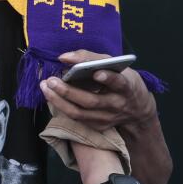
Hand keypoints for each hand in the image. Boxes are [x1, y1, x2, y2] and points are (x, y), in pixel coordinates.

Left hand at [41, 50, 156, 129]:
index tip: (96, 72)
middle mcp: (118, 104)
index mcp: (126, 86)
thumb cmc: (122, 80)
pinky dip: (61, 106)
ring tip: (45, 86)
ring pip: (79, 113)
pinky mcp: (98, 126)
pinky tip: (51, 95)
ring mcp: (108, 118)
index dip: (108, 78)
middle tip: (51, 80)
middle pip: (91, 101)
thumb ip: (90, 57)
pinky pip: (76, 118)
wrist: (137, 109)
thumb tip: (64, 57)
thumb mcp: (114, 64)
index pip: (119, 83)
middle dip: (69, 91)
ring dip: (58, 101)